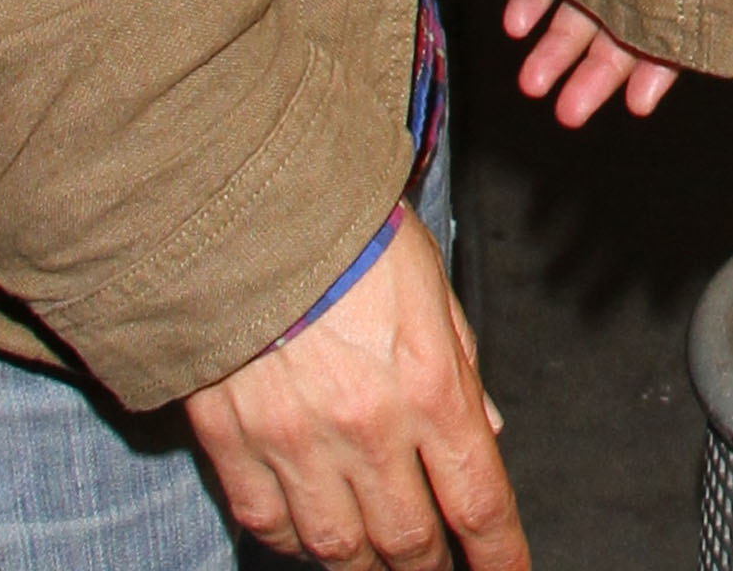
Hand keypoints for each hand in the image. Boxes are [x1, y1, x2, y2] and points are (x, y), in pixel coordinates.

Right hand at [185, 208, 525, 570]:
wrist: (242, 197)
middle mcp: (367, 428)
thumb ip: (458, 361)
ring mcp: (296, 441)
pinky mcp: (232, 440)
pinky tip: (306, 526)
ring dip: (364, 562)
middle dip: (428, 565)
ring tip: (372, 555)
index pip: (480, 502)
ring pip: (339, 549)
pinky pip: (268, 524)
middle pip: (410, 543)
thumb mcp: (427, 279)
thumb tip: (483, 430)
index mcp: (428, 384)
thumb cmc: (344, 227)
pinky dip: (292, 539)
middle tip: (430, 562)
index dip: (500, 557)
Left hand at [501, 0, 680, 126]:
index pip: (669, 38)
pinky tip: (515, 27)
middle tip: (568, 113)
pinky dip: (531, 1)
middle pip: (618, 34)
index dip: (655, 71)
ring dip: (555, 50)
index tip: (638, 103)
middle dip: (594, 76)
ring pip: (578, 12)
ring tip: (531, 86)